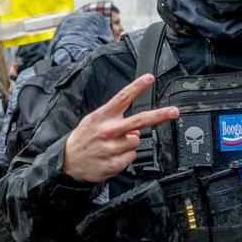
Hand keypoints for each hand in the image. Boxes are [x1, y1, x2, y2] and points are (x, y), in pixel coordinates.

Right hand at [62, 74, 179, 182]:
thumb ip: (114, 120)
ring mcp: (112, 148)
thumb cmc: (83, 139)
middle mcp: (108, 131)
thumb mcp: (93, 122)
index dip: (137, 87)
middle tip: (174, 112)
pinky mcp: (114, 163)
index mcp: (102, 116)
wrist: (67, 163)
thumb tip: (136, 129)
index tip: (149, 78)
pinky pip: (132, 156)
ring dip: (130, 143)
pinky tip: (112, 156)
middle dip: (160, 115)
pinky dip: (125, 156)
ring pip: (137, 141)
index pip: (122, 98)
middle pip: (140, 120)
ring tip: (114, 145)